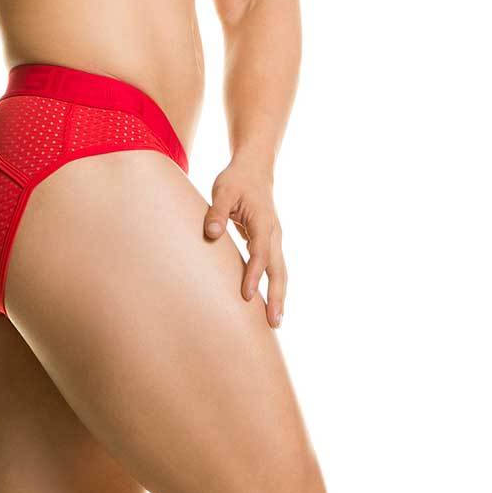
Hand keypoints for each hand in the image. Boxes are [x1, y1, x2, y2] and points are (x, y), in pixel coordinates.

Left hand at [203, 162, 285, 328]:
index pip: (260, 253)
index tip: (248, 296)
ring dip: (279, 295)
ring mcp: (273, 239)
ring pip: (279, 271)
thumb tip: (212, 234)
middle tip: (274, 322)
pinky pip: (273, 267)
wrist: (254, 170)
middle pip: (278, 269)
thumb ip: (217, 212)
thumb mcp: (223, 191)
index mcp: (262, 221)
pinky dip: (273, 286)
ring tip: (275, 322)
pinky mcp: (268, 242)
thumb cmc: (236, 180)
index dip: (254, 275)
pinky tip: (267, 304)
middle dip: (278, 296)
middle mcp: (273, 234)